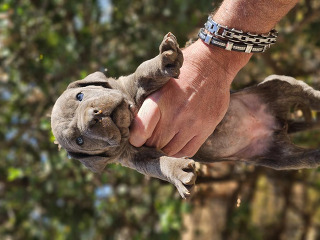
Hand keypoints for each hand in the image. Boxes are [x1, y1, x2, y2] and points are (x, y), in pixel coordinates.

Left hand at [129, 39, 250, 156]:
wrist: (211, 64)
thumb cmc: (180, 75)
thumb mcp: (159, 85)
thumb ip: (147, 107)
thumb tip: (136, 131)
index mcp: (159, 100)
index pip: (140, 132)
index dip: (135, 140)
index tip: (136, 139)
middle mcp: (175, 114)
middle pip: (155, 144)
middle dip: (149, 145)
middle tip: (150, 141)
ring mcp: (192, 123)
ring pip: (171, 151)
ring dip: (164, 149)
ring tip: (163, 141)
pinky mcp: (206, 128)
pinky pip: (188, 151)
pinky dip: (179, 152)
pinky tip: (176, 144)